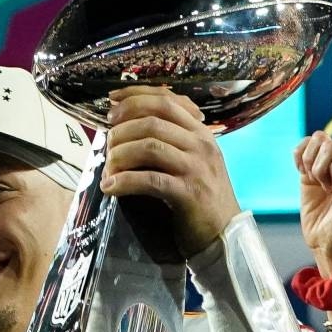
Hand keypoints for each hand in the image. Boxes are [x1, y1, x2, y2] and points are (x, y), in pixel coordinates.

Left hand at [101, 86, 240, 257]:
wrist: (224, 234)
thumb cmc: (202, 197)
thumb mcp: (193, 160)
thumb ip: (172, 140)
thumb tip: (128, 125)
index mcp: (200, 132)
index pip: (167, 100)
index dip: (135, 97)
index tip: (111, 102)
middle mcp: (201, 144)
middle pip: (153, 120)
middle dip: (122, 128)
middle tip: (107, 143)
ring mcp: (197, 167)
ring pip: (149, 146)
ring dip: (120, 155)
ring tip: (108, 168)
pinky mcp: (189, 192)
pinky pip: (149, 180)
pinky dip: (124, 181)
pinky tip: (110, 187)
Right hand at [294, 131, 331, 275]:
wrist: (326, 243)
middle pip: (330, 144)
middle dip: (325, 169)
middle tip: (329, 190)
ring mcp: (326, 165)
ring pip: (316, 141)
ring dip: (312, 163)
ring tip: (317, 183)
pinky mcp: (308, 172)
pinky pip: (302, 149)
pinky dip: (299, 158)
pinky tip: (303, 174)